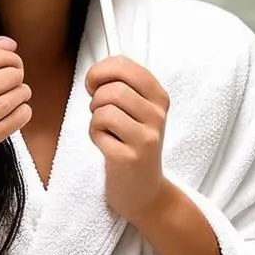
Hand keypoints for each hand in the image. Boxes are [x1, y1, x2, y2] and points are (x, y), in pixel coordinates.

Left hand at [86, 57, 170, 224]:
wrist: (144, 190)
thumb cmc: (133, 143)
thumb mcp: (137, 110)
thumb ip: (122, 86)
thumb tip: (95, 74)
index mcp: (159, 97)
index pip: (125, 65)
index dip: (100, 71)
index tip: (94, 85)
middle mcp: (157, 115)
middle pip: (113, 88)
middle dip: (96, 98)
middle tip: (99, 112)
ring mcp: (146, 137)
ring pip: (105, 108)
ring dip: (95, 117)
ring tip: (104, 129)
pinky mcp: (130, 157)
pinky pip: (98, 130)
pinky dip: (95, 135)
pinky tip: (106, 145)